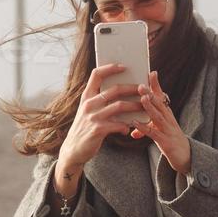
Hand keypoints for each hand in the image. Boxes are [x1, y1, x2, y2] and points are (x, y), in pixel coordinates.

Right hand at [57, 63, 142, 184]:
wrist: (73, 150)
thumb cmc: (84, 128)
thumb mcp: (87, 111)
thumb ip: (98, 101)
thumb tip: (118, 92)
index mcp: (87, 97)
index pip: (96, 74)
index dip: (110, 68)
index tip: (123, 66)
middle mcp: (89, 104)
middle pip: (114, 89)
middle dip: (132, 88)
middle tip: (144, 89)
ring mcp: (93, 116)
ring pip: (120, 106)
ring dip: (135, 106)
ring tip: (144, 107)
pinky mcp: (98, 130)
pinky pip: (118, 124)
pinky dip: (126, 126)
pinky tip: (127, 129)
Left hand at [129, 70, 191, 175]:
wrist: (187, 158)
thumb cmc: (171, 142)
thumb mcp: (160, 132)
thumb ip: (146, 129)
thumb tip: (132, 131)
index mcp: (167, 114)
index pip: (161, 97)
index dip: (156, 86)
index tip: (151, 72)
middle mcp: (169, 120)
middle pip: (160, 104)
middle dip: (151, 93)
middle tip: (141, 84)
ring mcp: (168, 130)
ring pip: (158, 117)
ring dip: (150, 107)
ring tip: (142, 98)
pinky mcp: (166, 142)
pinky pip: (153, 134)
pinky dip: (143, 128)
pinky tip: (134, 124)